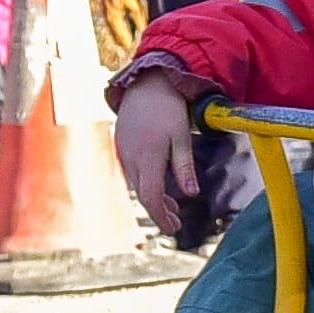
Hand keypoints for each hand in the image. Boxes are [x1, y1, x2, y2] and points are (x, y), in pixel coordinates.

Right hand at [109, 68, 207, 238]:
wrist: (146, 83)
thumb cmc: (168, 108)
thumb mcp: (182, 137)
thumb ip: (184, 167)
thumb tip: (191, 194)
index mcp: (147, 157)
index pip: (152, 197)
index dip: (162, 217)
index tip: (174, 229)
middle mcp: (131, 158)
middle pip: (143, 195)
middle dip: (159, 211)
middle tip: (176, 222)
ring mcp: (124, 153)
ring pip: (137, 185)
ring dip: (153, 198)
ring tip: (171, 206)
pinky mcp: (122, 146)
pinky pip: (133, 173)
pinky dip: (146, 183)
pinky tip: (158, 184)